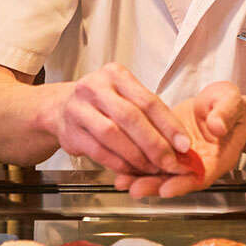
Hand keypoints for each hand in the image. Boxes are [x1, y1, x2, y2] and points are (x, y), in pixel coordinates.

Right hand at [44, 63, 190, 174]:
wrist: (61, 108)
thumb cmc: (102, 103)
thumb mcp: (125, 96)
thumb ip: (150, 115)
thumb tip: (180, 144)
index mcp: (116, 75)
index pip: (148, 101)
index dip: (169, 125)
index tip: (184, 145)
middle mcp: (95, 87)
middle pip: (131, 118)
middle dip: (155, 144)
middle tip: (171, 163)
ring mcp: (79, 108)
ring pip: (113, 135)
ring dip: (137, 157)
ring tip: (152, 168)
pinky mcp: (70, 132)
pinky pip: (99, 151)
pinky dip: (119, 164)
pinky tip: (131, 170)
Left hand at [113, 82, 245, 197]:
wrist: (221, 105)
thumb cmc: (229, 105)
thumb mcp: (231, 102)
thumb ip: (226, 113)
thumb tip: (217, 125)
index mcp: (219, 157)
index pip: (201, 176)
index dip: (184, 183)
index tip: (167, 189)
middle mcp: (198, 163)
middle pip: (176, 180)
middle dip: (155, 185)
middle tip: (135, 188)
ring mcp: (181, 159)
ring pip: (161, 173)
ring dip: (141, 178)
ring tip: (121, 181)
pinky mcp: (167, 149)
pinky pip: (152, 159)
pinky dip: (135, 163)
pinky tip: (119, 165)